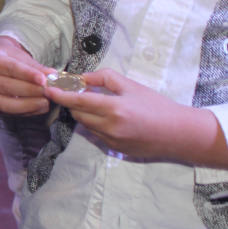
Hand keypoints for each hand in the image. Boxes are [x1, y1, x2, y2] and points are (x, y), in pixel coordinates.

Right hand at [0, 36, 51, 114]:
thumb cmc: (8, 57)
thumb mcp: (21, 57)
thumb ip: (36, 67)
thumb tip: (53, 75)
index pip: (9, 68)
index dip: (28, 75)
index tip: (44, 80)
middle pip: (7, 87)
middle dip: (30, 91)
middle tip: (48, 92)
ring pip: (6, 103)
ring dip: (28, 105)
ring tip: (45, 102)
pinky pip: (8, 112)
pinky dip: (26, 111)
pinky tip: (39, 108)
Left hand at [46, 68, 227, 167]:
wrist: (179, 134)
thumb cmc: (157, 106)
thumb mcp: (132, 86)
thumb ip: (105, 79)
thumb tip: (83, 78)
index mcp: (115, 109)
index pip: (78, 102)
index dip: (60, 95)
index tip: (48, 88)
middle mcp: (110, 128)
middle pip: (78, 114)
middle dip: (74, 103)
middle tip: (76, 92)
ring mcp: (112, 141)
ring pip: (86, 126)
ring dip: (85, 114)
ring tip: (97, 103)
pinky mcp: (115, 150)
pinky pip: (96, 135)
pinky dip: (96, 125)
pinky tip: (109, 117)